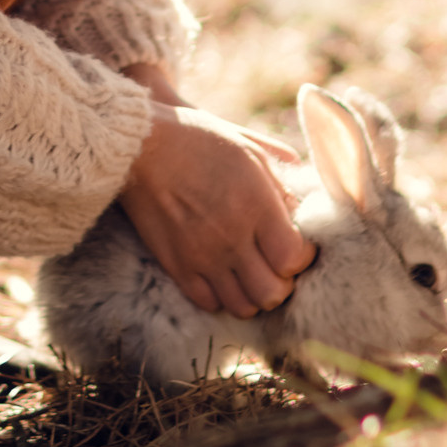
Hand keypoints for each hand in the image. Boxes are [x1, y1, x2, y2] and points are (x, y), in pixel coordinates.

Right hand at [117, 101, 314, 318]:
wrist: (141, 146)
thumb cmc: (200, 140)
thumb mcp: (250, 147)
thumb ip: (283, 177)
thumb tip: (305, 202)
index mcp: (256, 205)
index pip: (295, 259)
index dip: (304, 256)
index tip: (299, 244)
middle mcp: (232, 238)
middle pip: (273, 293)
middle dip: (283, 282)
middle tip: (277, 264)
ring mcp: (202, 257)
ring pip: (243, 307)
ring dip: (253, 293)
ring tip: (251, 272)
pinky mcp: (177, 267)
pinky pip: (210, 304)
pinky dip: (222, 295)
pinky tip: (222, 273)